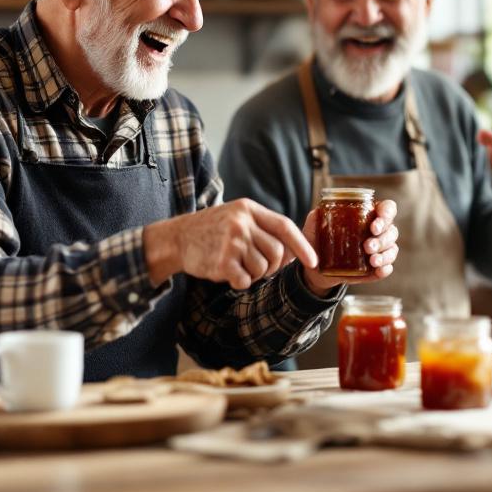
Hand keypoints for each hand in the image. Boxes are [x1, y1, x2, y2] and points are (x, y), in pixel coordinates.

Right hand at [143, 199, 317, 289]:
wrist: (176, 238)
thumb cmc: (212, 230)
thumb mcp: (237, 217)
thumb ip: (263, 229)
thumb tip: (294, 252)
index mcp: (248, 209)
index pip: (284, 226)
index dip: (302, 245)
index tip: (314, 262)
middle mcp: (241, 222)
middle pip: (277, 253)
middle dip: (273, 267)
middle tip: (258, 268)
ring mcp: (231, 242)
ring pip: (262, 269)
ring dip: (253, 275)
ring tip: (237, 266)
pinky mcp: (222, 261)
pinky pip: (245, 281)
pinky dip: (239, 282)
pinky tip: (227, 273)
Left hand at [300, 199, 399, 295]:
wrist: (314, 269)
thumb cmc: (318, 241)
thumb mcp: (314, 227)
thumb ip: (316, 217)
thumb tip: (318, 212)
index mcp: (366, 216)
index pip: (387, 209)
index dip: (387, 213)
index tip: (375, 224)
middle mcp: (377, 233)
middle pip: (392, 230)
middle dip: (382, 238)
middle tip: (367, 246)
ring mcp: (377, 252)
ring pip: (392, 250)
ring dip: (385, 255)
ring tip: (372, 260)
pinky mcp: (374, 270)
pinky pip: (386, 269)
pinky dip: (385, 269)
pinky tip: (379, 270)